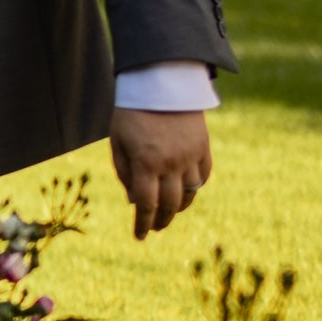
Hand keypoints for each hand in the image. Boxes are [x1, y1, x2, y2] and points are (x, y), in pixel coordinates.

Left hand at [109, 106, 212, 239]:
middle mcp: (171, 163)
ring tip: (169, 212)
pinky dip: (194, 188)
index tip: (139, 236)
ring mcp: (191, 156)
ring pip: (190, 194)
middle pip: (171, 205)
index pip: (146, 204)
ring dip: (179, 207)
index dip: (143, 223)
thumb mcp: (118, 141)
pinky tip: (185, 191)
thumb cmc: (131, 113)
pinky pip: (203, 177)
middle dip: (162, 221)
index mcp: (145, 162)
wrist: (160, 84)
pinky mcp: (204, 149)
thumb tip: (134, 202)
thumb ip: (125, 173)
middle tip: (155, 228)